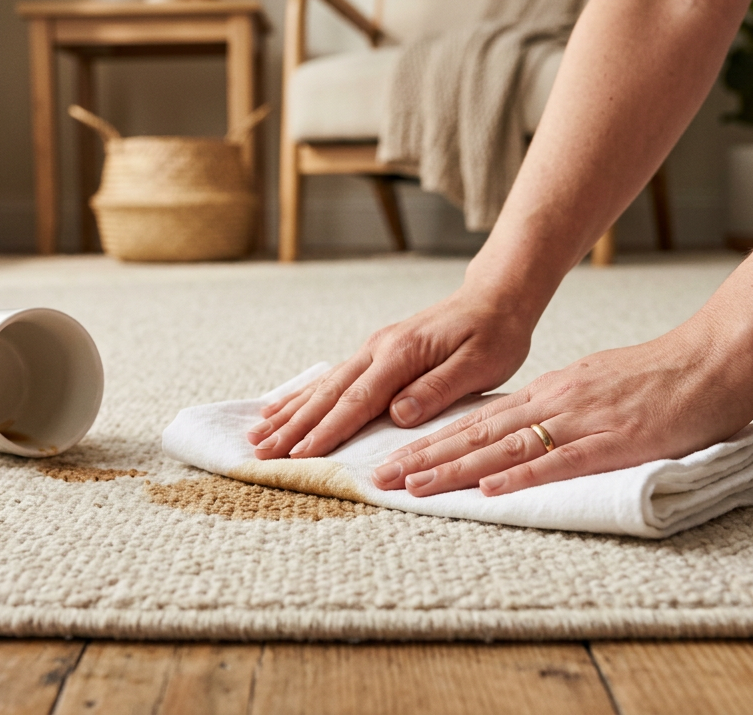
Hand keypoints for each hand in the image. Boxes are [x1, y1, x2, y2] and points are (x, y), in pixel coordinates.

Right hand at [246, 282, 538, 459]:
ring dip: (289, 413)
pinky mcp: (374, 353)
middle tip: (261, 453)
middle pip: (329, 395)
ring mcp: (372, 349)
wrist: (495, 298)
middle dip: (293, 427)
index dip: (328, 431)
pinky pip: (330, 379)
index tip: (300, 455)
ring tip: (257, 435)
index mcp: (402, 354)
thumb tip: (397, 415)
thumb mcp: (479, 365)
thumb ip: (436, 390)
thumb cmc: (494, 334)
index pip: (358, 401)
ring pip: (323, 387)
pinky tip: (279, 408)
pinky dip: (301, 396)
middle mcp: (378, 349)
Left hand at [370, 320, 752, 495]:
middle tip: (380, 477)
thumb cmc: (663, 377)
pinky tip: (489, 490)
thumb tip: (530, 429)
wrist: (715, 358)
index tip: (398, 459)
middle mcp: (556, 402)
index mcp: (552, 391)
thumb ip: (563, 408)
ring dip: (455, 470)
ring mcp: (582, 421)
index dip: (435, 442)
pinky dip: (521, 476)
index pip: (480, 421)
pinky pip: (560, 460)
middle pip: (476, 434)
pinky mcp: (614, 441)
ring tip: (413, 487)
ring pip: (504, 448)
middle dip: (424, 457)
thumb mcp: (598, 386)